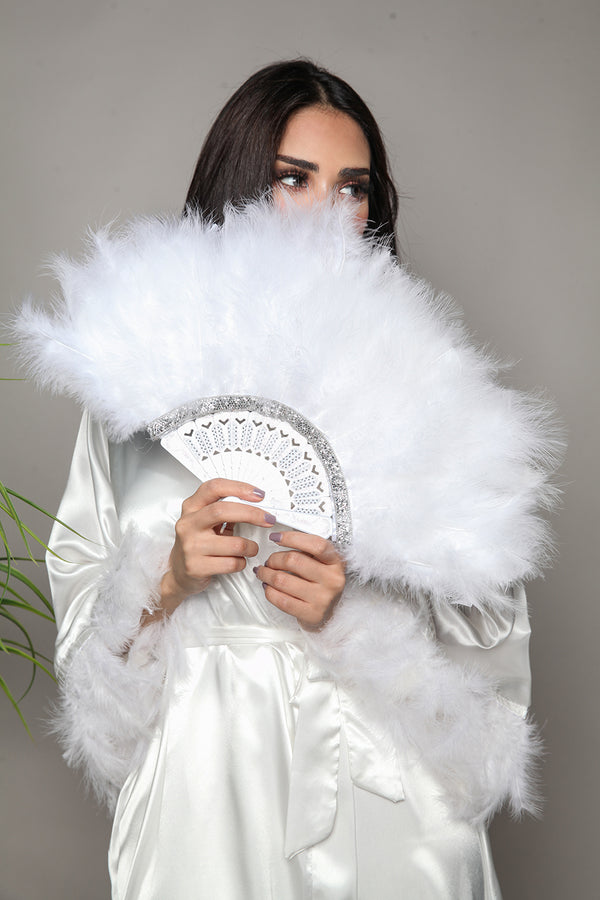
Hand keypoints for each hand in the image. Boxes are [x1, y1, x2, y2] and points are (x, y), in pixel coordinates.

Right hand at [148, 478, 274, 622]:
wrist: (179, 574)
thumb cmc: (199, 543)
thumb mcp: (206, 521)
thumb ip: (226, 509)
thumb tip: (257, 502)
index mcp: (191, 507)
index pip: (214, 488)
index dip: (239, 488)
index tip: (259, 495)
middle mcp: (188, 524)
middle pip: (222, 510)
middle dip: (252, 514)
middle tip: (269, 519)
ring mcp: (190, 546)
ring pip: (235, 543)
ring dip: (251, 547)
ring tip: (251, 549)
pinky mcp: (196, 567)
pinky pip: (232, 563)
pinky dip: (242, 562)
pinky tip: (238, 561)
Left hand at [255, 531, 345, 630]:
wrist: (328, 613)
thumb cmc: (321, 584)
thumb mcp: (322, 563)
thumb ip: (306, 550)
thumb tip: (280, 537)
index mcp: (335, 562)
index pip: (315, 545)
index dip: (292, 538)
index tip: (276, 537)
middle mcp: (332, 579)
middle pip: (294, 561)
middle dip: (274, 559)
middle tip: (268, 561)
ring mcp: (322, 598)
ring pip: (283, 580)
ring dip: (266, 575)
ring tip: (264, 573)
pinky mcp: (311, 614)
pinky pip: (282, 600)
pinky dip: (269, 592)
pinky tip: (268, 587)